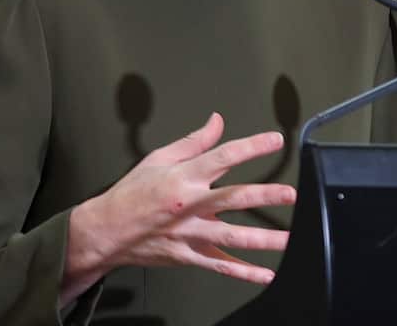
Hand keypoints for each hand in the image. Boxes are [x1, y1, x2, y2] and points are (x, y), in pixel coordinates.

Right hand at [61, 113, 295, 303]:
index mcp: (183, 177)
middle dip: (265, 196)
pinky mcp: (188, 255)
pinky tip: (265, 274)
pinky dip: (244, 272)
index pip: (223, 157)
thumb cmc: (130, 194)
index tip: (274, 140)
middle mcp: (190, 205)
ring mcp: (190, 233)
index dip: (252, 147)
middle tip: (290, 194)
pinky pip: (220, 265)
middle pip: (234, 198)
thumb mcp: (158, 158)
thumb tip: (216, 122)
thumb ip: (193, 142)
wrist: (106, 231)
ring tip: (289, 238)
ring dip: (264, 239)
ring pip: (233, 237)